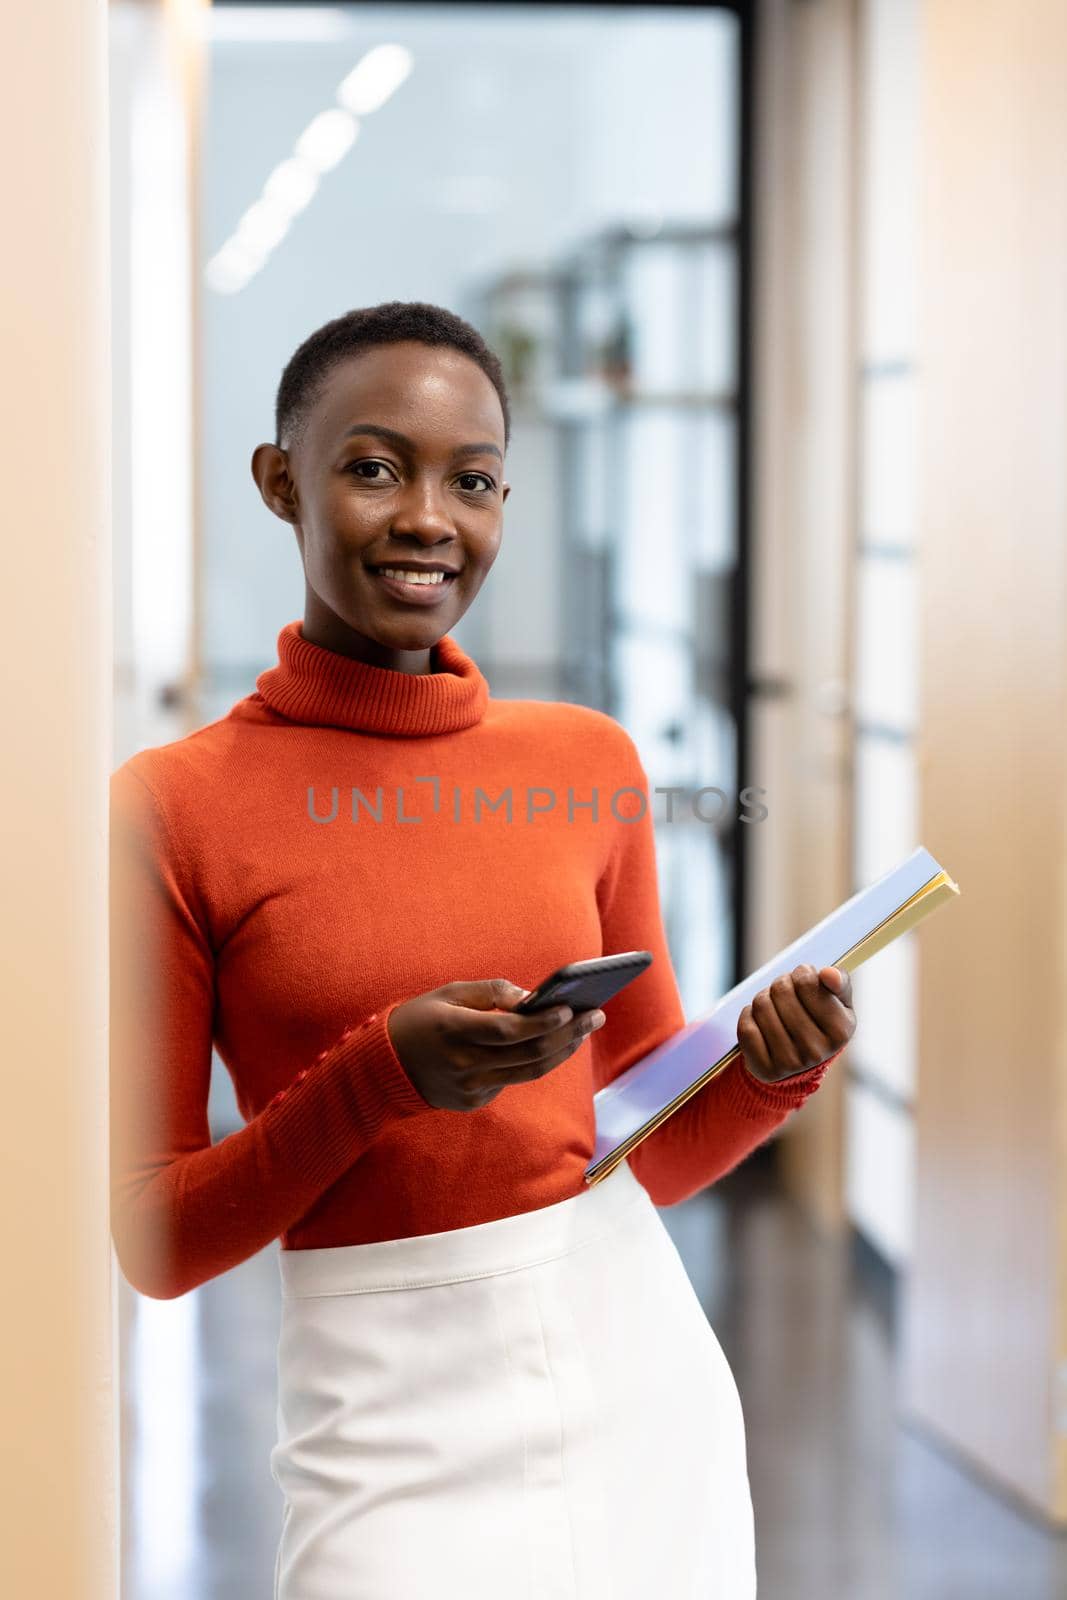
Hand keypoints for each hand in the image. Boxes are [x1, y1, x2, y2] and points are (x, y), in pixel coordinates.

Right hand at [387, 978, 606, 1110]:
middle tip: (596, 1016)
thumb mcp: (448, 992)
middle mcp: (464, 1064)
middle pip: (529, 1054)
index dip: (542, 1022)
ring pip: (529, 1072)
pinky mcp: (473, 1102)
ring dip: (561, 1051)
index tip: (570, 1009)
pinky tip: (553, 1045)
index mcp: (455, 1031)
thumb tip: (530, 997)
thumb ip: (490, 992)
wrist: (384, 1067)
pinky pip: (512, 1080)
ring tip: (583, 1032)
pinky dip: (534, 1061)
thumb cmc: (420, 1019)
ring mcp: (470, 1088)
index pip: (509, 1031)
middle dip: (568, 1035)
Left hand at [737, 964, 854, 1083]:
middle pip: (781, 991)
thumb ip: (839, 982)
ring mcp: (790, 1063)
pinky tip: (760, 1021)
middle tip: (786, 992)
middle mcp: (817, 1051)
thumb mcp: (839, 1001)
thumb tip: (828, 973)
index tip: (804, 980)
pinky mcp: (765, 1069)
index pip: (807, 982)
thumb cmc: (820, 1021)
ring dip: (764, 998)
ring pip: (761, 1005)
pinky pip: (746, 1027)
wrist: (801, 1060)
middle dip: (781, 985)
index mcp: (841, 1031)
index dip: (802, 974)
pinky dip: (749, 1016)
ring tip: (774, 1006)